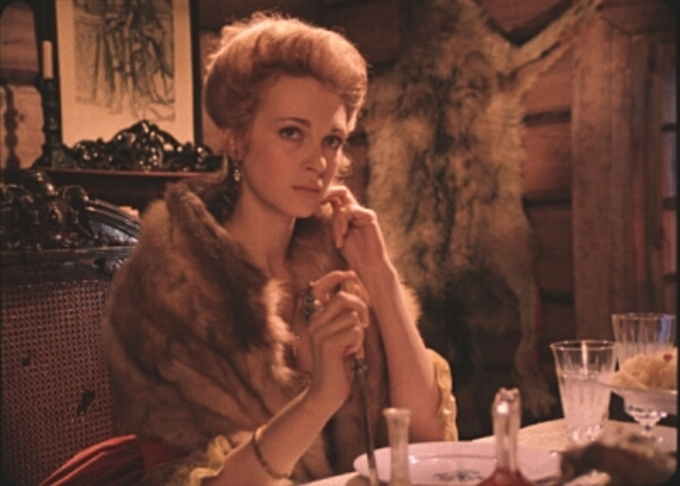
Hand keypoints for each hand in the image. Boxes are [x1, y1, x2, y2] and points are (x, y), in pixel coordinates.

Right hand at [295, 270, 368, 411]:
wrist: (325, 393)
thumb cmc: (338, 364)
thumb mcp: (342, 335)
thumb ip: (346, 314)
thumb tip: (356, 286)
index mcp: (315, 318)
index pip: (319, 287)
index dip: (335, 276)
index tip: (350, 274)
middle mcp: (314, 322)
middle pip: (343, 298)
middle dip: (361, 307)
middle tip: (366, 323)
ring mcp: (319, 333)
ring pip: (353, 317)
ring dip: (359, 333)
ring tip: (349, 347)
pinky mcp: (328, 344)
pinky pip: (354, 332)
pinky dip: (357, 344)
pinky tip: (347, 355)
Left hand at [323, 186, 388, 275]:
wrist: (368, 264)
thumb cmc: (353, 253)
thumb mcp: (339, 234)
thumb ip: (335, 219)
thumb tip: (323, 203)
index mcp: (348, 214)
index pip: (337, 196)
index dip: (325, 195)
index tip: (315, 202)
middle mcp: (356, 210)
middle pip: (342, 191)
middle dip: (329, 194)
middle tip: (319, 202)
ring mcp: (363, 212)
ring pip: (343, 207)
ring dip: (337, 224)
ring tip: (338, 239)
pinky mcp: (369, 215)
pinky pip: (350, 212)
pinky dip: (343, 223)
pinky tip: (344, 235)